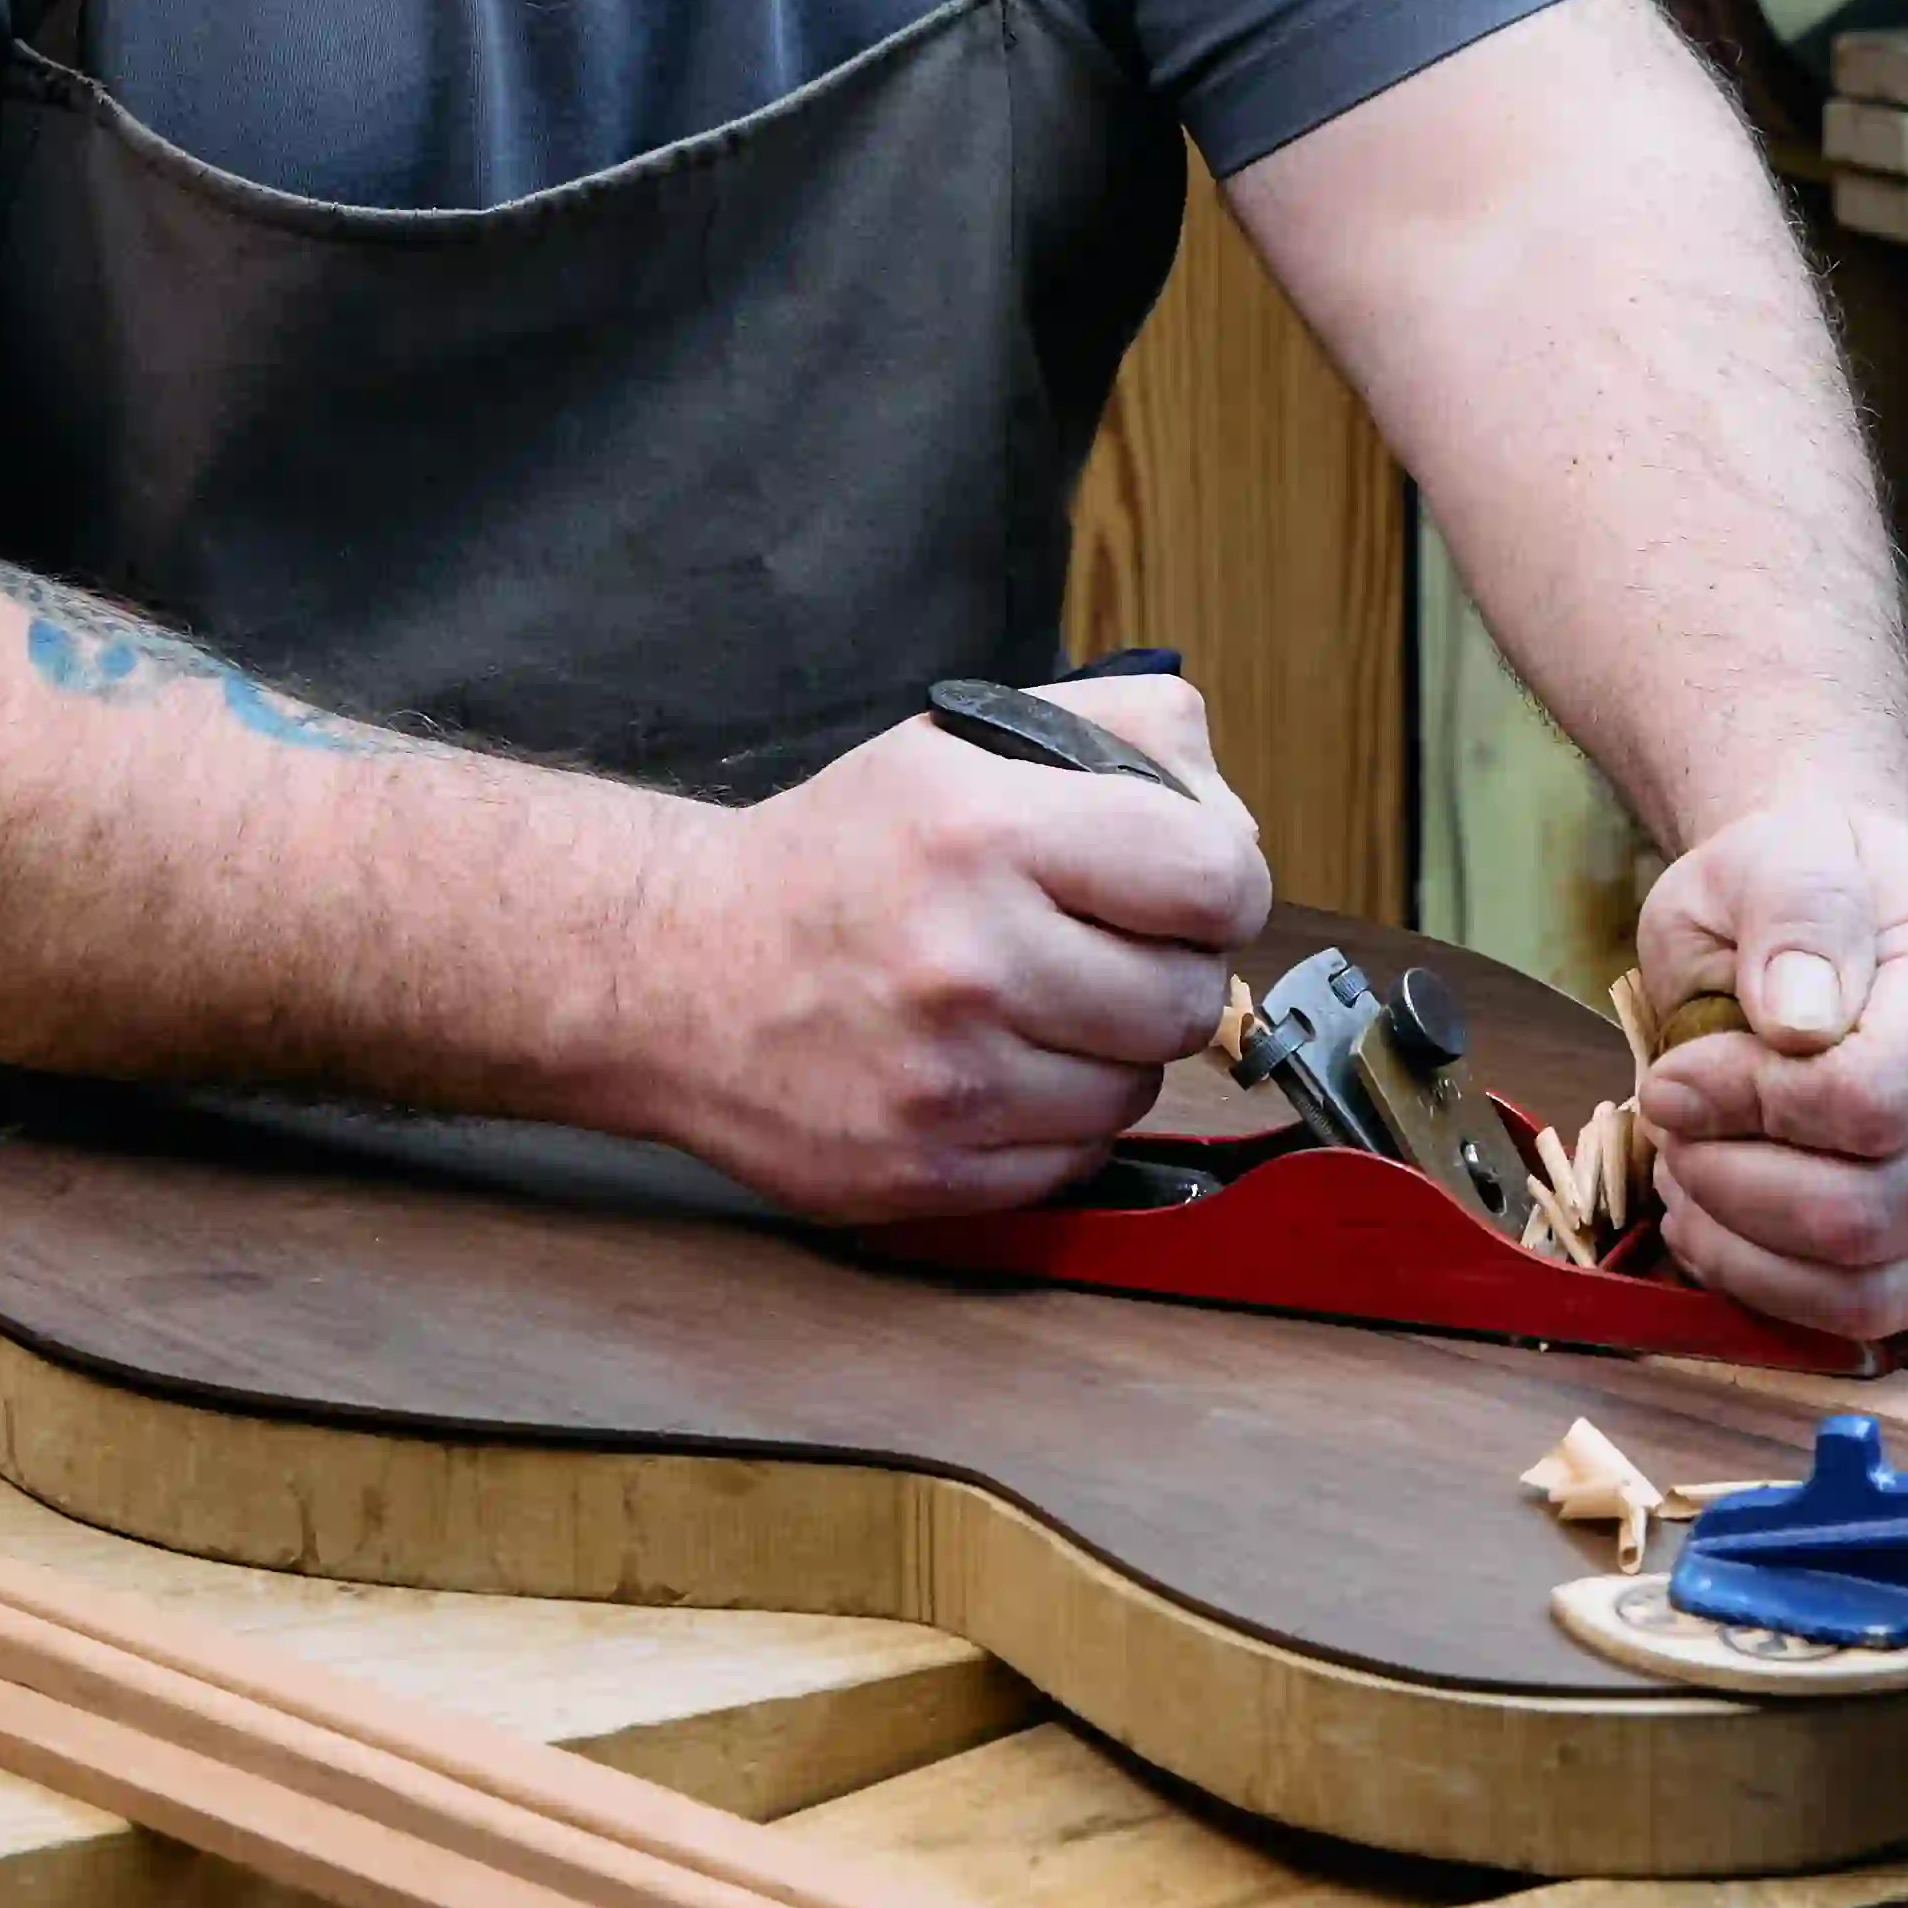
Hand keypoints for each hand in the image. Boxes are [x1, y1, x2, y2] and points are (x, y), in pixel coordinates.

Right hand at [621, 675, 1268, 1217]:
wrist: (678, 969)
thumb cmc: (838, 856)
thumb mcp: (964, 741)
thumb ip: (1124, 735)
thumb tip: (1229, 817)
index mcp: (987, 831)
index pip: (1217, 879)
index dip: (1220, 885)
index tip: (1184, 887)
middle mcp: (970, 960)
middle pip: (1192, 997)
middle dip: (1165, 970)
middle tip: (1099, 949)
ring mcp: (948, 1081)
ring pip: (1138, 1088)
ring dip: (1108, 1052)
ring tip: (1032, 1007)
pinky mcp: (927, 1172)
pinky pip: (1075, 1158)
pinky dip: (1054, 1120)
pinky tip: (994, 1068)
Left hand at [1623, 789, 1907, 1340]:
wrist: (1858, 914)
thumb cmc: (1806, 891)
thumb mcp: (1774, 858)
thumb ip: (1792, 916)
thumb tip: (1799, 1020)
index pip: (1871, 1101)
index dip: (1747, 1106)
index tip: (1674, 1075)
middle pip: (1868, 1214)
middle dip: (1732, 1185)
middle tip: (1670, 1132)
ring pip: (1872, 1288)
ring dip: (1745, 1251)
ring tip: (1690, 1180)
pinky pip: (1881, 1318)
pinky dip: (1779, 1292)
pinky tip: (1727, 1228)